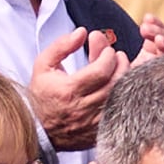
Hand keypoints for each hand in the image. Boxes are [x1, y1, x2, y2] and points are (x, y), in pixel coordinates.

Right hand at [26, 27, 125, 147]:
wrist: (38, 127)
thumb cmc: (42, 93)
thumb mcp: (43, 64)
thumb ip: (62, 46)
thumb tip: (82, 32)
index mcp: (69, 90)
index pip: (100, 71)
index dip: (108, 57)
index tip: (108, 50)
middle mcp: (83, 108)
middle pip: (115, 84)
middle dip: (121, 65)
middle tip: (119, 56)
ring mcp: (93, 123)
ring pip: (120, 98)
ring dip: (125, 80)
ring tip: (121, 68)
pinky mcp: (99, 131)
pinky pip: (120, 113)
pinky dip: (124, 97)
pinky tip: (119, 87)